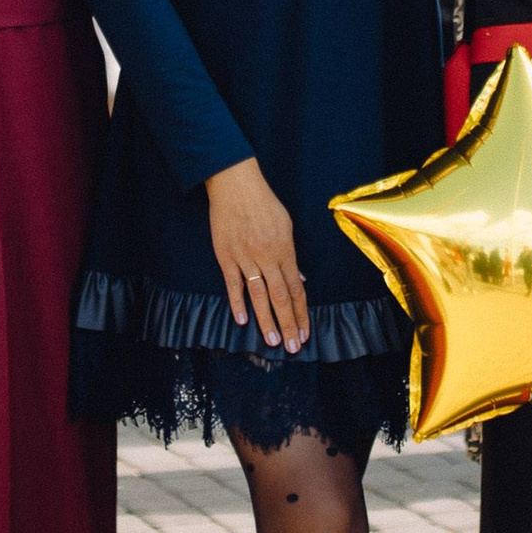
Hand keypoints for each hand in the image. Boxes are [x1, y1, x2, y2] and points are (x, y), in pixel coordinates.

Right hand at [205, 158, 307, 352]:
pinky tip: (242, 320)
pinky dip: (237, 302)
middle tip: (292, 347)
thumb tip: (298, 278)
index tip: (305, 333)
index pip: (296, 290)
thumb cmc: (264, 203)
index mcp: (284, 251)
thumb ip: (291, 256)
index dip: (302, 314)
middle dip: (288, 324)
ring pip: (258, 295)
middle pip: (280, 297)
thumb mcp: (286, 225)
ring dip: (266, 320)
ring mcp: (245, 258)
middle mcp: (266, 257)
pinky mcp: (225, 256)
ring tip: (272, 341)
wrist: (235, 185)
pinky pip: (233, 284)